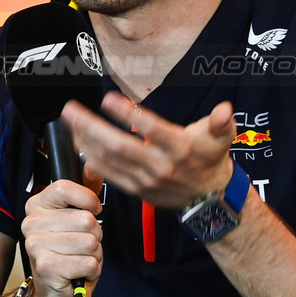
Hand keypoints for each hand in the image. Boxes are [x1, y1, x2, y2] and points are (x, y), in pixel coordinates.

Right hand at [20, 177, 102, 296]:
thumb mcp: (77, 220)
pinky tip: (78, 274)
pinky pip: (90, 262)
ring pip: (91, 242)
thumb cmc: (69, 254)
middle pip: (85, 219)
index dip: (88, 200)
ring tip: (79, 261)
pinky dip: (92, 271)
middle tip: (81, 248)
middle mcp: (30, 223)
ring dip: (94, 256)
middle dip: (95, 237)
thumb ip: (85, 193)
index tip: (92, 212)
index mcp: (36, 206)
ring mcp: (35, 245)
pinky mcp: (46, 267)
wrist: (55, 296)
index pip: (64, 187)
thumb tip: (94, 166)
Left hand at [62, 95, 236, 209]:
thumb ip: (222, 122)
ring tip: (70, 120)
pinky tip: (78, 142)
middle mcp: (160, 166)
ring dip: (86, 140)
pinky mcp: (136, 190)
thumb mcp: (222, 138)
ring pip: (110, 160)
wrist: (210, 198)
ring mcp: (145, 180)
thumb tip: (225, 109)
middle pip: (121, 146)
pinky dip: (91, 158)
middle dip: (92, 127)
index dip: (129, 114)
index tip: (108, 98)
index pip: (152, 129)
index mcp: (180, 148)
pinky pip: (109, 174)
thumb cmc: (211, 158)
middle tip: (71, 109)